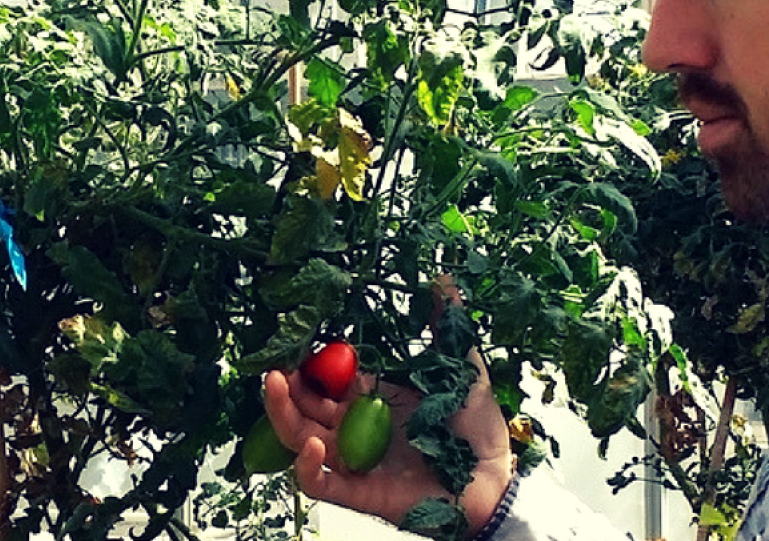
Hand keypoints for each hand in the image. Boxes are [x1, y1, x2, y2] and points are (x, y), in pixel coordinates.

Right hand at [263, 278, 513, 535]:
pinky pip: (319, 482)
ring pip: (301, 438)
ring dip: (283, 414)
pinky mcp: (358, 491)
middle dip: (287, 384)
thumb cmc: (477, 430)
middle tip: (275, 361)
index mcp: (376, 398)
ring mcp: (355, 460)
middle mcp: (358, 428)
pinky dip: (306, 466)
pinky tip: (311, 445)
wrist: (494, 481)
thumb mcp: (463, 369)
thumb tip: (443, 278)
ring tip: (276, 386)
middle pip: (308, 406)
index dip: (314, 361)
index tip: (302, 338)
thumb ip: (447, 326)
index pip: (332, 377)